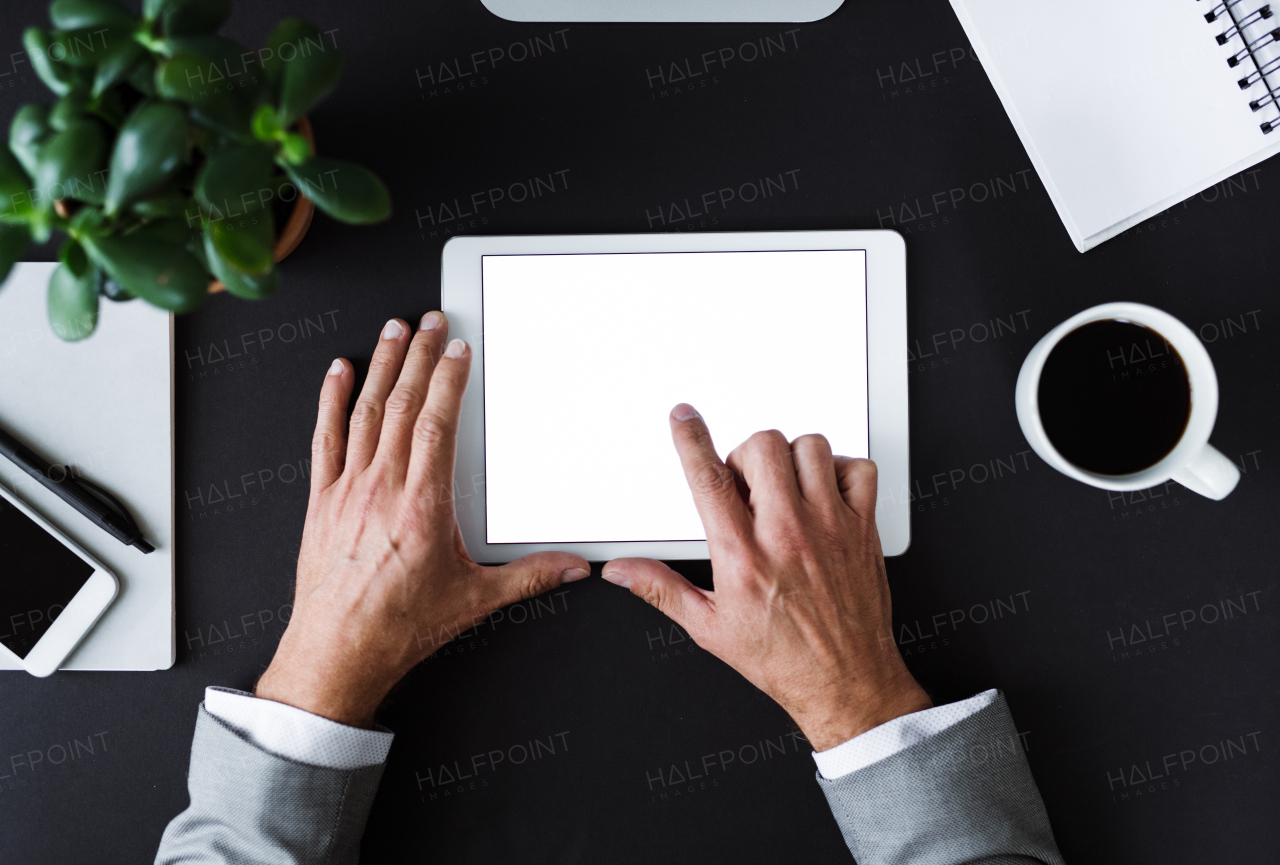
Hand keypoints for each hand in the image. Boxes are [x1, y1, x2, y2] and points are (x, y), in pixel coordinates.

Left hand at [255, 315, 589, 726]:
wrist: (335, 655)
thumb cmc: (397, 628)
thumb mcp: (473, 602)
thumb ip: (528, 578)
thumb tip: (573, 567)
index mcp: (422, 505)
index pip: (436, 424)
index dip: (448, 379)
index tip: (458, 349)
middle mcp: (381, 488)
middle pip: (400, 405)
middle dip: (417, 356)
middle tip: (429, 321)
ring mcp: (346, 490)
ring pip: (364, 412)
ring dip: (380, 366)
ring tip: (393, 331)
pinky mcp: (321, 501)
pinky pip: (325, 438)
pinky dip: (330, 400)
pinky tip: (336, 372)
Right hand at [601, 404, 929, 750]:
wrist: (845, 683)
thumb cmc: (782, 659)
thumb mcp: (709, 628)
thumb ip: (661, 588)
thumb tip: (622, 571)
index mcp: (742, 555)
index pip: (709, 479)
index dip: (691, 440)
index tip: (684, 418)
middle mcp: (787, 533)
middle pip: (762, 447)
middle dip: (746, 455)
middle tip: (746, 484)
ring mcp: (830, 526)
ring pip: (810, 448)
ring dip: (792, 458)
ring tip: (785, 487)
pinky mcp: (862, 528)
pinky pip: (858, 469)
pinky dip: (841, 471)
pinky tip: (825, 493)